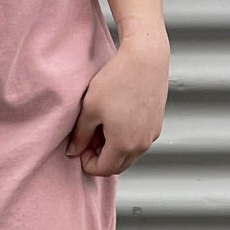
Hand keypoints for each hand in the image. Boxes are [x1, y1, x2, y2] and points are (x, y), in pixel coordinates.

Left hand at [64, 31, 168, 175]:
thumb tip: (73, 152)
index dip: (86, 163)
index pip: (102, 170)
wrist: (145, 58)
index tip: (78, 147)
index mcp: (123, 145)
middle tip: (87, 139)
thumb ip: (80, 135)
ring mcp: (151, 135)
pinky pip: (139, 142)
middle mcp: (141, 145)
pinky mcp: (157, 124)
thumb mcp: (90, 108)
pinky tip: (115, 119)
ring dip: (113, 149)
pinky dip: (126, 139)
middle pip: (117, 166)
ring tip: (101, 127)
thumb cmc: (116, 80)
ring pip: (129, 154)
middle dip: (100, 158)